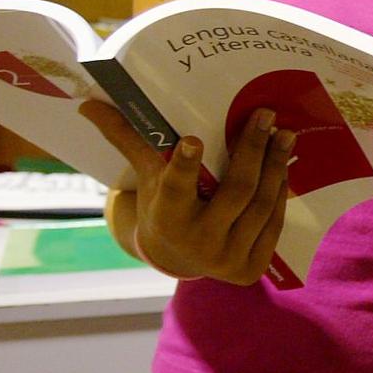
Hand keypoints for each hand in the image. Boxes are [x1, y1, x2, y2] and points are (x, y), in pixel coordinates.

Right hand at [81, 98, 293, 285]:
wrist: (178, 257)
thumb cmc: (163, 205)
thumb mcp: (147, 176)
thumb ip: (127, 139)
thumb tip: (87, 103)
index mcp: (166, 217)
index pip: (175, 188)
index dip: (185, 166)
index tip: (193, 140)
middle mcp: (196, 242)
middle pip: (236, 190)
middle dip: (252, 149)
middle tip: (265, 115)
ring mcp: (227, 259)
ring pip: (261, 205)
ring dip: (276, 166)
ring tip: (284, 135)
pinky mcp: (251, 269)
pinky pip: (273, 223)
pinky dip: (280, 192)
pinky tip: (284, 166)